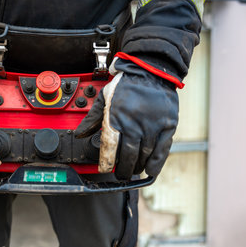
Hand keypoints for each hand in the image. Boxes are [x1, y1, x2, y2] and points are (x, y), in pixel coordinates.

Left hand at [75, 59, 177, 180]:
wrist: (150, 71)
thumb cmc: (126, 85)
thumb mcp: (104, 98)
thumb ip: (92, 118)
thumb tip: (78, 134)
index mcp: (116, 119)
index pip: (110, 148)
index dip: (106, 162)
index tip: (105, 169)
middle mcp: (134, 125)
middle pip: (128, 156)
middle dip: (123, 169)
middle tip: (121, 175)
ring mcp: (152, 126)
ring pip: (144, 155)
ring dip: (138, 166)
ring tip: (133, 171)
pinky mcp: (167, 126)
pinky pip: (162, 150)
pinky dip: (156, 163)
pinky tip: (150, 170)